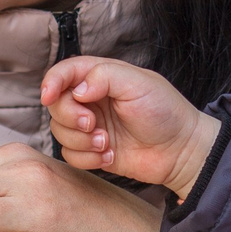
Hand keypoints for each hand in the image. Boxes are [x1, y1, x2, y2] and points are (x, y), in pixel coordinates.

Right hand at [42, 56, 221, 198]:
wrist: (181, 150)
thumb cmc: (165, 111)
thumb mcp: (137, 82)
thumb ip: (104, 76)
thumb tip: (76, 90)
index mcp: (100, 77)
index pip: (64, 73)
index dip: (51, 82)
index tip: (49, 95)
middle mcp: (91, 101)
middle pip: (56, 105)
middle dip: (70, 117)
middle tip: (93, 124)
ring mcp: (91, 127)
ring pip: (60, 132)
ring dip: (81, 140)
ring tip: (107, 143)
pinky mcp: (93, 152)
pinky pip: (71, 156)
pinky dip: (88, 158)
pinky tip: (110, 155)